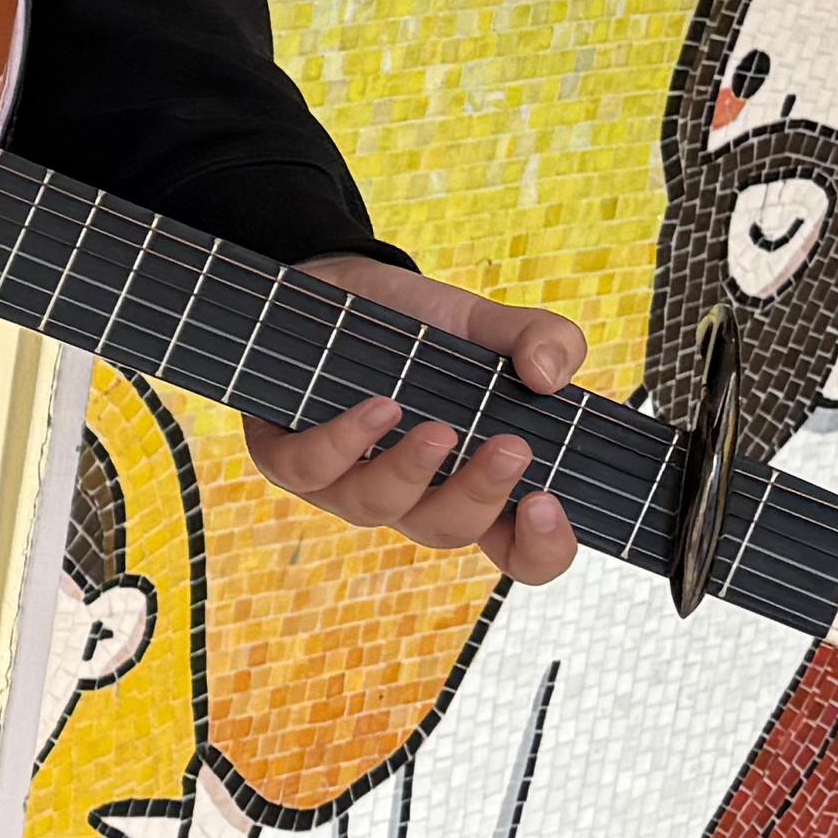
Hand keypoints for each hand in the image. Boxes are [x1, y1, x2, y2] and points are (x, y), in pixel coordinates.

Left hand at [246, 260, 587, 584]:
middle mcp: (409, 495)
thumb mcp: (491, 326)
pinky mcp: (287, 455)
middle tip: (512, 448)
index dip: (539, 549)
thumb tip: (550, 376)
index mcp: (470, 482)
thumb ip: (545, 340)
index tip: (548, 503)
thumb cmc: (424, 328)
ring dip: (411, 472)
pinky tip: (379, 409)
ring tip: (439, 430)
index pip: (516, 550)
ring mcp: (345, 482)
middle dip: (481, 495)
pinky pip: (308, 470)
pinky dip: (343, 443)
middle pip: (446, 530)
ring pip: (376, 507)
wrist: (343, 288)